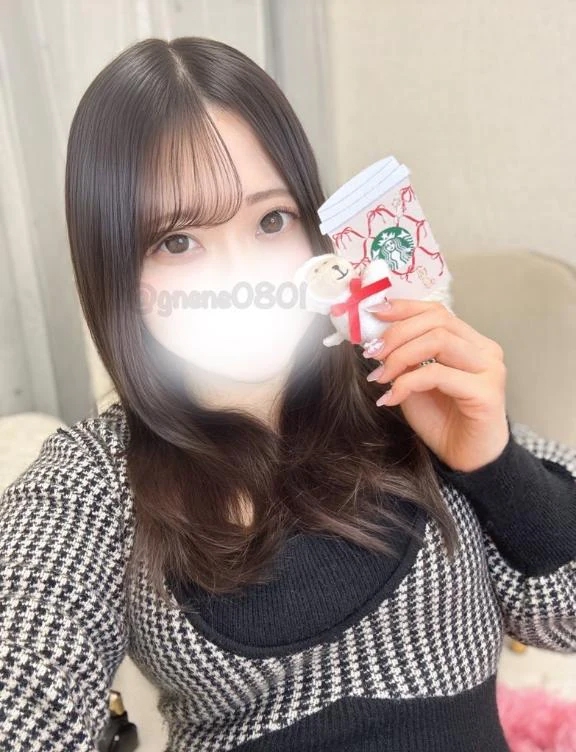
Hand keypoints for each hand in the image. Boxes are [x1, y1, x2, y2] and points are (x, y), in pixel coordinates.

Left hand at [363, 298, 509, 471]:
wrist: (466, 460)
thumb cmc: (443, 421)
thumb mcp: (414, 382)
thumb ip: (404, 358)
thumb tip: (374, 338)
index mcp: (470, 342)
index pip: (437, 311)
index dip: (404, 308)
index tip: (373, 314)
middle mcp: (484, 350)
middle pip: (436, 321)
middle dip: (396, 333)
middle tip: (372, 354)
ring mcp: (489, 369)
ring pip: (438, 341)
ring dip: (400, 356)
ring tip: (380, 377)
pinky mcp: (486, 392)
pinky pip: (438, 374)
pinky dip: (407, 382)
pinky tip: (392, 398)